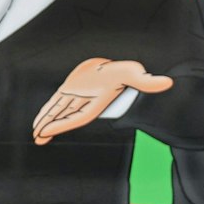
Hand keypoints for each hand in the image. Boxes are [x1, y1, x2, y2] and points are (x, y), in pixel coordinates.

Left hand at [32, 58, 174, 144]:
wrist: (116, 66)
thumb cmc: (126, 70)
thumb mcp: (134, 73)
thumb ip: (147, 81)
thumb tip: (166, 83)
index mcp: (97, 100)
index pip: (78, 114)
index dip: (64, 123)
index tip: (49, 130)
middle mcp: (85, 100)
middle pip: (65, 115)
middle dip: (51, 126)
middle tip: (38, 138)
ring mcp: (77, 95)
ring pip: (59, 110)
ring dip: (47, 121)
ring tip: (36, 134)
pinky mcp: (72, 88)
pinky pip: (57, 102)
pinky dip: (48, 111)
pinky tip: (39, 122)